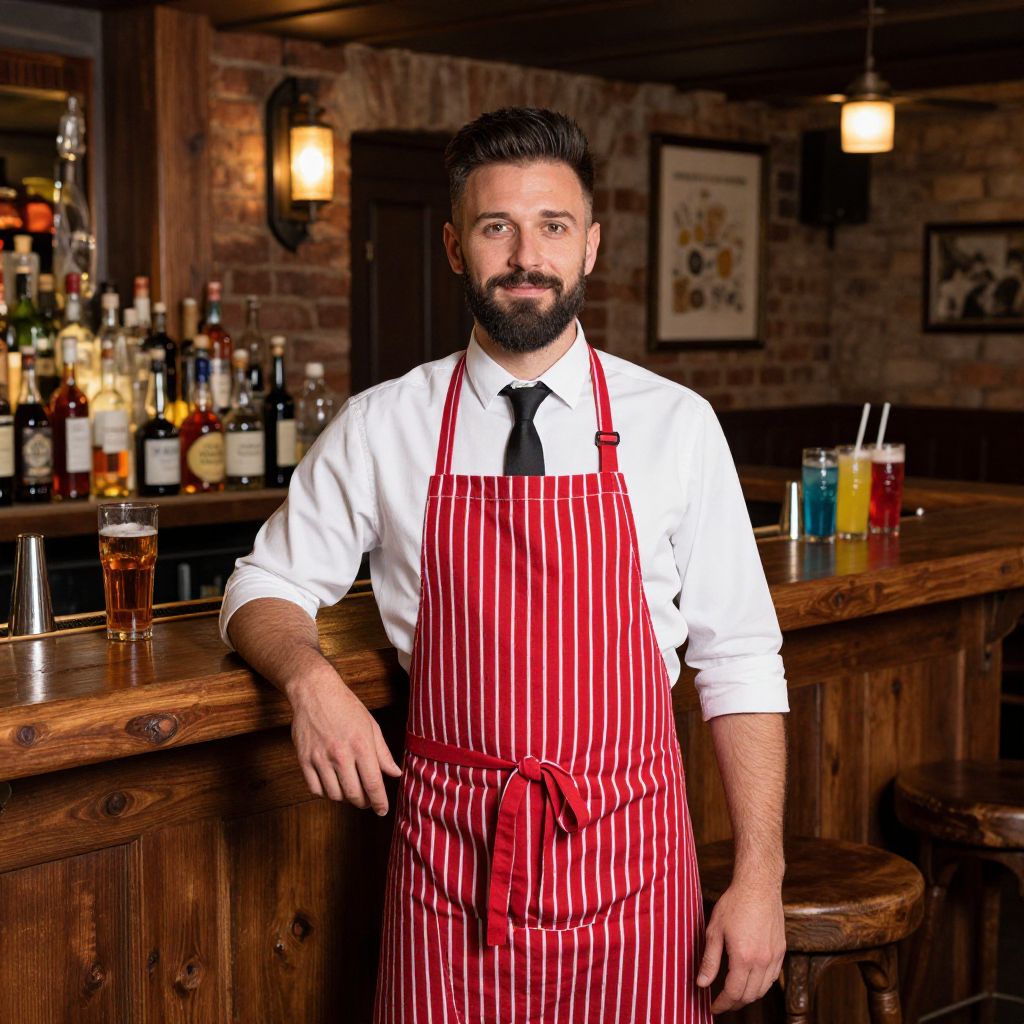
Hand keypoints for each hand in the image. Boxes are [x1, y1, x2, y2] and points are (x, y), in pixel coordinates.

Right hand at [287, 668, 402, 814]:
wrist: (315, 692)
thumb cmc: (346, 707)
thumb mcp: (371, 726)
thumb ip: (383, 753)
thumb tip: (395, 773)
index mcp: (361, 745)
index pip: (373, 783)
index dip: (379, 802)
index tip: (382, 811)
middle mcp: (341, 754)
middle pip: (354, 794)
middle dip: (364, 803)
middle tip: (367, 801)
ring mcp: (320, 758)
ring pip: (335, 795)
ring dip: (345, 798)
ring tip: (350, 790)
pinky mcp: (304, 759)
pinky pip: (315, 789)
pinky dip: (326, 793)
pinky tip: (333, 785)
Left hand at [695, 879, 785, 1013]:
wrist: (758, 885)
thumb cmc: (734, 903)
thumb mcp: (714, 930)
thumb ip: (709, 960)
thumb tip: (702, 983)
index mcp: (743, 957)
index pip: (734, 992)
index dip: (723, 1004)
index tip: (713, 1007)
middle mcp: (762, 961)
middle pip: (749, 995)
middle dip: (735, 1003)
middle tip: (722, 1003)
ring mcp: (774, 956)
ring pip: (763, 989)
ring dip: (749, 996)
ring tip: (735, 994)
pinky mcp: (781, 950)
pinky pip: (773, 977)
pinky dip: (762, 985)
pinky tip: (751, 981)